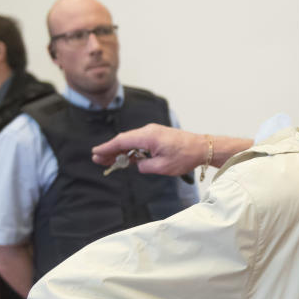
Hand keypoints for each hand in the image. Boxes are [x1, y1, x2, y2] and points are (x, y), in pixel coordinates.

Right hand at [92, 123, 208, 176]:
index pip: (122, 141)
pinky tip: (126, 158)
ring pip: (131, 141)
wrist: (202, 148)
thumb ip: (145, 166)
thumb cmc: (185, 156)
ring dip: (120, 150)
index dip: (107, 148)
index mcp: (148, 137)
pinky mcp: (157, 135)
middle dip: (110, 150)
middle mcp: (148, 131)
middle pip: (124, 140)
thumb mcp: (162, 167)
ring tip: (109, 161)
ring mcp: (152, 132)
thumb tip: (137, 164)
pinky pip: (139, 141)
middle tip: (98, 160)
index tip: (96, 153)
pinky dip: (131, 149)